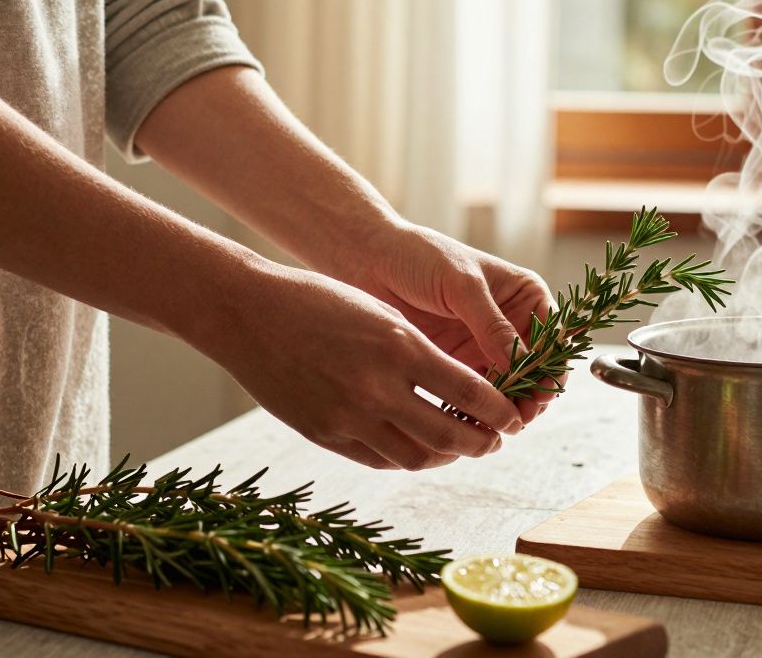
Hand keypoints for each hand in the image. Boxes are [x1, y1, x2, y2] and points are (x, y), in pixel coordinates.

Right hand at [201, 261, 522, 469]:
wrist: (248, 314)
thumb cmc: (319, 301)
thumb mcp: (382, 315)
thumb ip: (422, 353)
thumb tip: (465, 389)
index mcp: (401, 348)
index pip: (471, 394)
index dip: (500, 413)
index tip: (513, 418)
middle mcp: (378, 388)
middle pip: (451, 436)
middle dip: (482, 442)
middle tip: (494, 440)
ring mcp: (348, 417)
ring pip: (417, 457)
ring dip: (447, 457)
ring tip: (458, 447)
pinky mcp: (324, 435)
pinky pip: (379, 459)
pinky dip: (408, 458)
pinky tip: (419, 448)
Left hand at [358, 224, 558, 423]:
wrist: (368, 259)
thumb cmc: (419, 256)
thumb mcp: (462, 284)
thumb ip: (492, 324)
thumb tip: (523, 364)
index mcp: (525, 297)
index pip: (553, 339)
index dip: (551, 369)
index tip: (540, 394)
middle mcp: (510, 324)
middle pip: (535, 371)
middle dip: (529, 395)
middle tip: (516, 418)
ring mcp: (484, 347)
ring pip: (508, 388)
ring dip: (503, 408)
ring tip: (491, 423)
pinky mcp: (456, 364)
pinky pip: (476, 395)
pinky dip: (475, 410)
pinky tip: (466, 419)